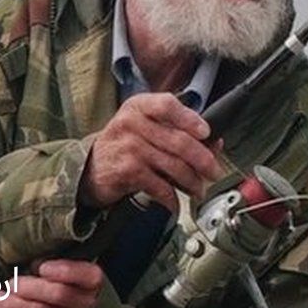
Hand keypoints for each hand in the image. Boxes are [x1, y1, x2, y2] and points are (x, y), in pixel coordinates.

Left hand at [0, 259, 103, 307]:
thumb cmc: (66, 280)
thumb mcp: (69, 266)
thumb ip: (55, 263)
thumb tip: (31, 265)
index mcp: (91, 280)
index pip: (82, 275)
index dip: (63, 271)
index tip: (42, 267)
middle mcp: (85, 303)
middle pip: (57, 295)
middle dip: (28, 288)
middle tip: (8, 284)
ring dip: (13, 306)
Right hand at [81, 93, 222, 211]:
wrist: (91, 167)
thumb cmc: (125, 145)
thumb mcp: (147, 128)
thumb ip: (178, 130)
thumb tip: (216, 143)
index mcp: (140, 106)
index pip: (168, 105)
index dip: (190, 119)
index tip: (206, 133)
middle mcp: (133, 123)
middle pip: (179, 141)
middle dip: (203, 160)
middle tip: (214, 172)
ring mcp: (129, 147)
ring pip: (173, 166)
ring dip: (192, 182)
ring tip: (198, 189)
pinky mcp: (127, 171)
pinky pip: (159, 186)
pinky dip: (171, 198)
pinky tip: (175, 202)